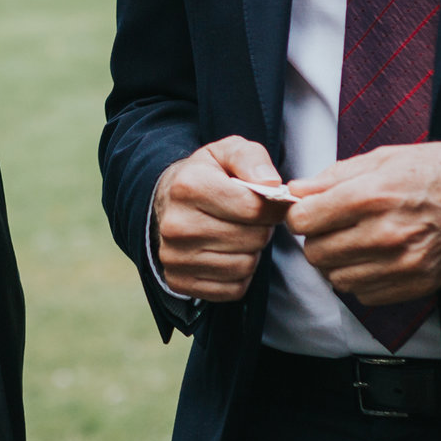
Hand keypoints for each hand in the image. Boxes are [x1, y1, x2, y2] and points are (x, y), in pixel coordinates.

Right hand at [152, 136, 291, 301]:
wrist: (167, 201)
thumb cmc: (206, 175)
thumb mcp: (227, 152)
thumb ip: (251, 159)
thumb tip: (272, 184)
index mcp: (188, 187)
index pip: (253, 208)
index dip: (273, 206)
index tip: (271, 202)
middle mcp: (176, 225)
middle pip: (252, 239)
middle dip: (262, 229)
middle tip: (252, 219)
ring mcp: (174, 256)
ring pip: (244, 266)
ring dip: (251, 252)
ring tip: (239, 234)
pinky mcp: (178, 281)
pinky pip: (233, 289)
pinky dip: (240, 275)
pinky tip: (228, 253)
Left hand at [286, 141, 440, 304]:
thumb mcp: (386, 157)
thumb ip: (335, 176)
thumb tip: (296, 190)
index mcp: (372, 195)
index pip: (303, 220)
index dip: (301, 213)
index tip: (312, 210)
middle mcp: (385, 233)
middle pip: (315, 252)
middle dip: (317, 238)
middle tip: (335, 225)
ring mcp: (403, 263)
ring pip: (337, 278)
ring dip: (338, 262)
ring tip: (357, 241)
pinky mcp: (417, 284)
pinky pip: (365, 294)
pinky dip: (362, 279)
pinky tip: (376, 258)